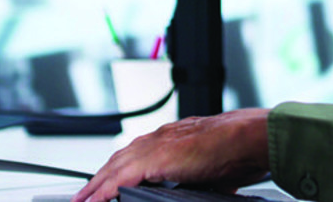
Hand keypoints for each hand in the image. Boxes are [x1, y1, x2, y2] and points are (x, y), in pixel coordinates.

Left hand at [72, 108, 270, 201]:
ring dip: (95, 186)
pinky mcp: (157, 159)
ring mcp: (157, 146)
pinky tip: (95, 201)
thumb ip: (195, 178)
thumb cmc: (240, 150)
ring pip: (114, 167)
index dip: (115, 170)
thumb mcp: (210, 168)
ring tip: (82, 201)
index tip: (104, 185)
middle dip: (97, 179)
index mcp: (171, 138)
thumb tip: (197, 190)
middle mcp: (159, 138)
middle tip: (81, 196)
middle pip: (117, 159)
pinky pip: (122, 177)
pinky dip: (106, 190)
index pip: (134, 155)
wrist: (251, 138)